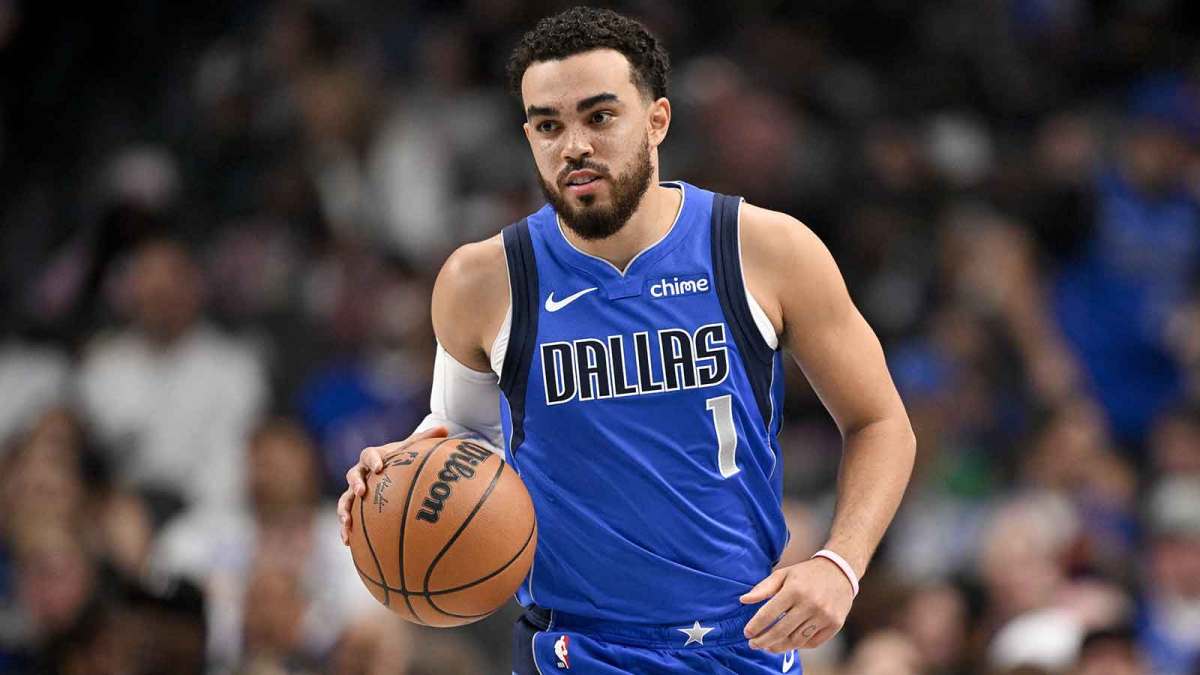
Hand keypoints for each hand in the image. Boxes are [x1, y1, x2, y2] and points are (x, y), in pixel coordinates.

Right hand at [337, 426, 448, 544]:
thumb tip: (445, 428)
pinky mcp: (355, 508)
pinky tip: (348, 542)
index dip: (373, 460)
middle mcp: (361, 473)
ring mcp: (355, 491)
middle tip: (361, 492)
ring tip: (347, 523)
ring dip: (343, 511)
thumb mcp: (413, 448)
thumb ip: (426, 439)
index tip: (379, 467)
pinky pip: (348, 518)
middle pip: (352, 475)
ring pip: (344, 499)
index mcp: (374, 457)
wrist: (389, 469)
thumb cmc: (403, 458)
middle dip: (355, 484)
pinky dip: (346, 529)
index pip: (369, 455)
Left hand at [740, 558, 853, 652]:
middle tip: (753, 645)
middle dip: (763, 641)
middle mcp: (810, 604)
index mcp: (795, 589)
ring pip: (796, 640)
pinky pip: (812, 642)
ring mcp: (824, 616)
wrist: (840, 571)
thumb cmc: (806, 574)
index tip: (747, 633)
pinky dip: (798, 645)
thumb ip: (763, 588)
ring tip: (768, 646)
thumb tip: (743, 600)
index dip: (756, 626)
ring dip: (779, 646)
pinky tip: (788, 643)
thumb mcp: (783, 574)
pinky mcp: (835, 624)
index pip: (769, 613)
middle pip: (781, 631)